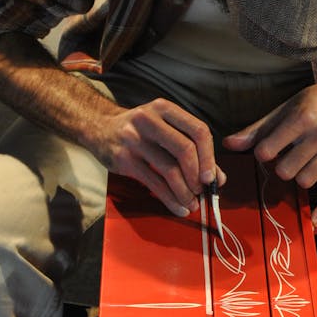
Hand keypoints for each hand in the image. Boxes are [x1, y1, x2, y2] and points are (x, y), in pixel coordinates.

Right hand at [92, 97, 226, 217]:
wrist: (97, 127)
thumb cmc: (139, 130)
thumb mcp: (164, 129)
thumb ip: (192, 149)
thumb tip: (218, 178)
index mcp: (165, 109)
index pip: (198, 130)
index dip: (209, 156)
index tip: (212, 177)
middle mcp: (149, 120)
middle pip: (185, 149)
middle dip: (197, 176)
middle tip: (202, 191)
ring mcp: (134, 139)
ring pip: (169, 169)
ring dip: (185, 192)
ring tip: (192, 204)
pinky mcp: (124, 159)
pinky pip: (153, 183)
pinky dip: (170, 199)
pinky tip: (178, 207)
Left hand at [223, 80, 316, 224]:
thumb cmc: (316, 101)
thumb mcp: (285, 108)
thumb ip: (257, 129)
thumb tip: (229, 144)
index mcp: (302, 118)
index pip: (268, 150)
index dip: (263, 153)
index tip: (268, 149)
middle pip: (285, 171)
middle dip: (281, 166)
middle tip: (287, 156)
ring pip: (305, 182)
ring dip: (298, 176)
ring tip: (302, 164)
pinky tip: (313, 220)